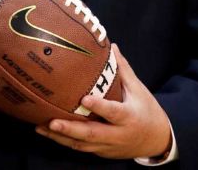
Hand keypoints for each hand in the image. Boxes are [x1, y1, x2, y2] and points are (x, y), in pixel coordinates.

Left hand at [36, 44, 171, 159]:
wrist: (157, 141)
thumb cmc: (147, 111)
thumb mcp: (138, 90)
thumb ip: (123, 70)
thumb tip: (112, 46)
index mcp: (129, 117)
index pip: (114, 112)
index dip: (100, 107)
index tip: (84, 98)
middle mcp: (118, 134)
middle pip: (93, 134)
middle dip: (71, 129)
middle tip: (52, 121)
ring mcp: (109, 146)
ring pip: (83, 145)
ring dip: (61, 138)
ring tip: (41, 127)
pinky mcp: (102, 152)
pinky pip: (81, 148)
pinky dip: (64, 141)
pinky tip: (48, 132)